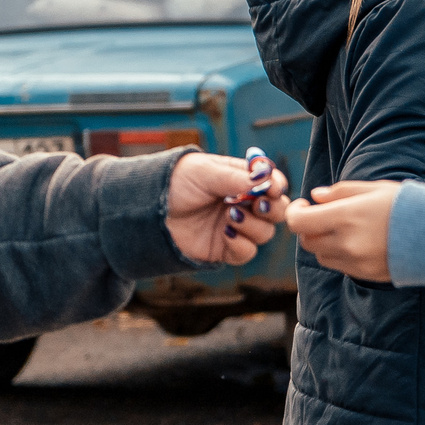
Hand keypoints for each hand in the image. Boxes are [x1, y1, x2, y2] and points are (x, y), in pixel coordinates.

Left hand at [166, 151, 287, 265]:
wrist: (148, 212)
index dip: (276, 186)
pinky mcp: (224, 249)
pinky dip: (241, 244)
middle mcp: (242, 204)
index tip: (272, 188)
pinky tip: (225, 233)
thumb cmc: (174, 184)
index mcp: (240, 180)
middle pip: (277, 211)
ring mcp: (235, 228)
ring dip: (253, 225)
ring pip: (265, 233)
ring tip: (230, 216)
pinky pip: (247, 252)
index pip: (271, 183)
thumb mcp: (205, 172)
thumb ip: (236, 177)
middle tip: (257, 205)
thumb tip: (266, 177)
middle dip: (273, 209)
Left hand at [286, 180, 399, 282]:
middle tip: (319, 215)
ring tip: (341, 228)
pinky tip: (356, 241)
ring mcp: (354, 262)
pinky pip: (338, 266)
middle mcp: (346, 243)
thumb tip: (315, 197)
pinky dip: (338, 254)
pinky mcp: (363, 274)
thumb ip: (340, 192)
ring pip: (320, 255)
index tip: (303, 205)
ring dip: (322, 241)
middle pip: (306, 240)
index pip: (299, 222)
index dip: (295, 212)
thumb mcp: (373, 189)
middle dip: (308, 227)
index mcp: (346, 217)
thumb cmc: (406, 205)